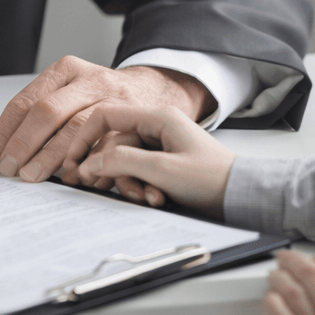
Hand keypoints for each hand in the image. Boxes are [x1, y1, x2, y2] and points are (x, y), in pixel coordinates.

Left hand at [0, 56, 215, 186]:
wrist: (153, 93)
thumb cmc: (96, 102)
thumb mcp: (58, 102)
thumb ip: (16, 126)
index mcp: (64, 72)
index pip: (24, 102)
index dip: (3, 132)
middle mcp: (89, 80)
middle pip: (48, 111)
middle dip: (24, 143)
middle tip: (8, 170)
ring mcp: (114, 98)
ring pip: (78, 126)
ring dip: (52, 155)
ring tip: (33, 177)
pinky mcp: (135, 121)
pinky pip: (107, 144)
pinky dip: (87, 163)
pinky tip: (72, 178)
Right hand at [67, 104, 235, 216]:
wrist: (241, 197)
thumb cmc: (212, 179)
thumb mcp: (163, 170)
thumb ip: (122, 162)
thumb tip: (90, 163)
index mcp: (158, 116)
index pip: (107, 116)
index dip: (85, 138)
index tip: (74, 161)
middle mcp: (157, 126)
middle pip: (114, 144)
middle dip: (114, 171)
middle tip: (102, 189)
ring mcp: (160, 145)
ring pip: (125, 162)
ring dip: (131, 183)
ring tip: (148, 198)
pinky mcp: (163, 164)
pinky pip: (139, 172)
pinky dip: (141, 187)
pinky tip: (155, 199)